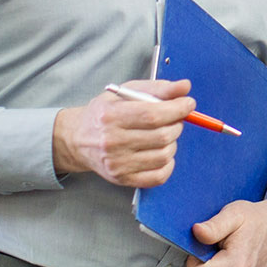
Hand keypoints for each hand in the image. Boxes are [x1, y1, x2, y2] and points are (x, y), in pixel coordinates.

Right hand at [52, 79, 193, 186]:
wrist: (77, 140)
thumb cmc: (105, 112)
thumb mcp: (126, 92)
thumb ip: (158, 88)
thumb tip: (185, 87)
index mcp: (111, 116)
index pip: (153, 115)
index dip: (177, 109)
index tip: (188, 103)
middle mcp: (112, 142)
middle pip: (161, 136)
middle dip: (177, 124)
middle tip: (176, 118)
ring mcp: (117, 164)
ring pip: (163, 155)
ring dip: (173, 142)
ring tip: (165, 133)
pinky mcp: (122, 179)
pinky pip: (158, 176)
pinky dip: (168, 163)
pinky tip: (162, 151)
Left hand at [186, 190, 266, 266]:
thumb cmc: (257, 219)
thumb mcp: (233, 214)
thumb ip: (213, 226)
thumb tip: (196, 232)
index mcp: (236, 265)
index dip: (194, 260)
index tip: (204, 247)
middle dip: (205, 266)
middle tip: (219, 247)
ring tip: (228, 254)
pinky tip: (235, 263)